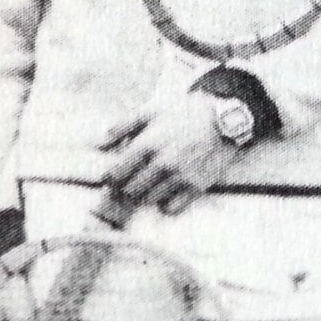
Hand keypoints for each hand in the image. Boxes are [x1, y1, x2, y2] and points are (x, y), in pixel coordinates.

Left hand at [98, 92, 235, 216]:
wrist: (224, 118)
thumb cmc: (183, 112)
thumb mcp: (150, 111)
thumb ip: (121, 127)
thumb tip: (97, 144)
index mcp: (147, 144)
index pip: (116, 173)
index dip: (110, 176)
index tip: (113, 174)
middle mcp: (162, 164)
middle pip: (130, 189)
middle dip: (126, 185)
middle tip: (132, 178)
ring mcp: (180, 177)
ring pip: (149, 199)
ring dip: (145, 193)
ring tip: (151, 181)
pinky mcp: (197, 187)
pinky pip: (172, 208)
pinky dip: (166, 203)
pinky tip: (167, 190)